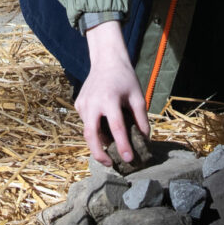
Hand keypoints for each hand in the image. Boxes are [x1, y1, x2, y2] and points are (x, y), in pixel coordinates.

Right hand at [76, 20, 149, 165]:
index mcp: (109, 99)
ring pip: (87, 130)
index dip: (123, 145)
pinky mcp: (78, 103)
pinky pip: (86, 122)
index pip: (116, 128)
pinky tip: (104, 125)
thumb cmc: (125, 78)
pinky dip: (95, 129)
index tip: (129, 159)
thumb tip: (144, 141)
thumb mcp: (138, 96)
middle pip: (91, 135)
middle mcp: (93, 102)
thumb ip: (141, 119)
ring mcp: (83, 103)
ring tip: (110, 148)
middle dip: (99, 153)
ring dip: (98, 142)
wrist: (107, 60)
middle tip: (110, 164)